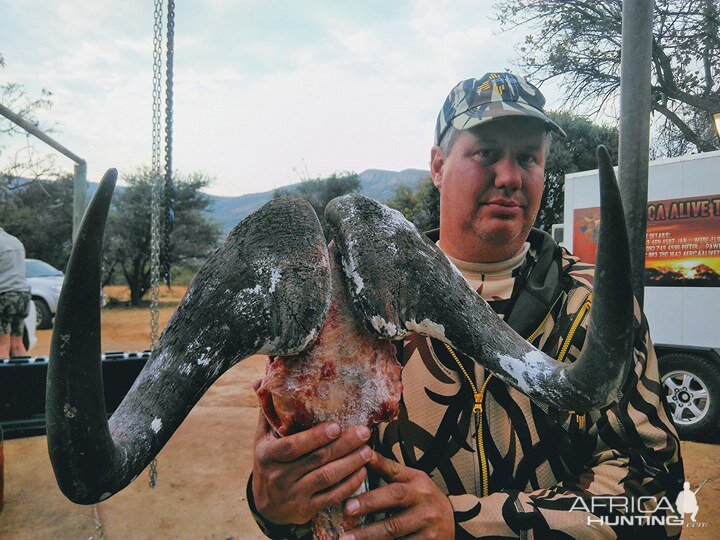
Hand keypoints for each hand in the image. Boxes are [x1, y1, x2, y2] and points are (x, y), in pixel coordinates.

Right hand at [252, 381, 373, 524]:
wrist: (266, 504)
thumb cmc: (269, 460)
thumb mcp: (262, 437)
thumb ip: (267, 409)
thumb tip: (261, 377)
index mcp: (267, 455)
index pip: (292, 446)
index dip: (315, 437)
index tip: (336, 425)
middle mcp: (279, 477)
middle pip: (316, 460)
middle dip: (344, 445)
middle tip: (364, 432)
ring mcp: (294, 495)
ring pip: (327, 478)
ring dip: (351, 464)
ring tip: (368, 450)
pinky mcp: (306, 510)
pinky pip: (332, 497)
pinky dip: (349, 485)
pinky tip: (362, 471)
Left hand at [339, 451, 453, 538]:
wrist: (452, 523)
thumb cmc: (422, 499)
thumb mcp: (411, 481)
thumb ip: (388, 470)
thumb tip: (364, 452)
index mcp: (417, 481)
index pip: (395, 470)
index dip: (378, 464)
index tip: (360, 461)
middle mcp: (424, 499)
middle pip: (395, 497)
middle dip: (369, 503)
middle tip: (347, 508)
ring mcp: (427, 523)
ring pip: (394, 528)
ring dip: (368, 534)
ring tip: (346, 538)